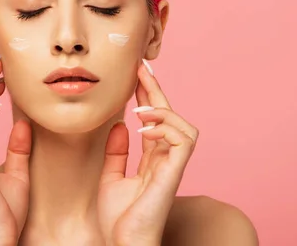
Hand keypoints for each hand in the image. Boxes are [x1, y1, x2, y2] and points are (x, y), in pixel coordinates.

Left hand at [98, 60, 198, 245]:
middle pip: (168, 117)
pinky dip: (166, 128)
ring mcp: (172, 167)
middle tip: (141, 68)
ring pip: (184, 126)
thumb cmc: (118, 219)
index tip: (136, 76)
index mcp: (153, 160)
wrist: (122, 244)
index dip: (147, 97)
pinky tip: (144, 129)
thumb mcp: (111, 177)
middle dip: (155, 90)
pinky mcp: (174, 174)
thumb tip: (121, 125)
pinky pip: (182, 140)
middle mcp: (166, 160)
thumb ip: (117, 153)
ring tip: (140, 109)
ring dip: (163, 111)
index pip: (154, 120)